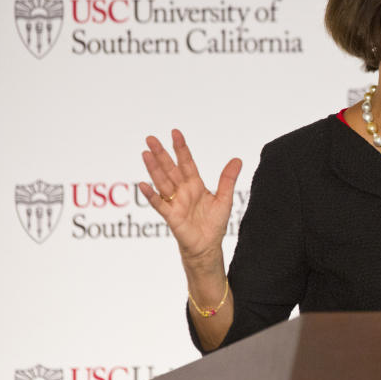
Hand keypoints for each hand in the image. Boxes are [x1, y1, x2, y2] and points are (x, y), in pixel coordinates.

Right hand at [138, 129, 241, 265]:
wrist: (208, 246)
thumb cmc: (214, 224)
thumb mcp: (225, 199)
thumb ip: (228, 179)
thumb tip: (237, 159)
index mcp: (195, 185)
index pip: (186, 163)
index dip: (181, 148)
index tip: (175, 132)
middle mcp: (183, 191)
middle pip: (170, 169)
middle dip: (161, 154)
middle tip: (150, 138)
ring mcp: (175, 202)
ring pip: (162, 182)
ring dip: (153, 169)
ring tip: (145, 154)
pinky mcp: (171, 216)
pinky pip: (160, 204)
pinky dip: (151, 195)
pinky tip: (143, 184)